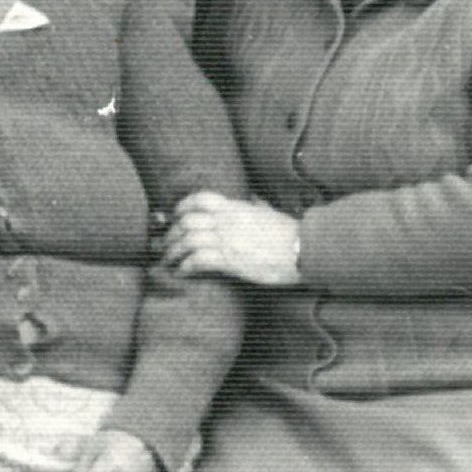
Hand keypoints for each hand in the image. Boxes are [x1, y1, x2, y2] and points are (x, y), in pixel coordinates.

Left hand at [160, 191, 304, 286]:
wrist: (304, 251)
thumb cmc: (291, 235)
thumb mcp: (270, 213)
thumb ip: (257, 205)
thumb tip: (253, 198)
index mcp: (236, 208)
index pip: (200, 199)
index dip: (182, 206)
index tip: (176, 216)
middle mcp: (228, 221)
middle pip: (187, 221)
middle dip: (172, 234)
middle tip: (166, 245)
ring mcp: (228, 240)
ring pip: (187, 240)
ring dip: (173, 252)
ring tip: (170, 261)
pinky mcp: (231, 261)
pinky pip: (198, 260)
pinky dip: (185, 266)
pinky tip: (183, 272)